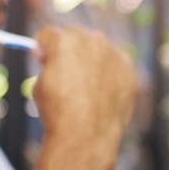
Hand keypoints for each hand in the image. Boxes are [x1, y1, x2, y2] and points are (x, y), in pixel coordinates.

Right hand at [32, 27, 136, 154]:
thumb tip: (52, 63)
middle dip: (67, 49)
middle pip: (75, 35)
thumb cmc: (57, 112)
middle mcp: (91, 41)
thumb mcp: (39, 85)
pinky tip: (100, 93)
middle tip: (63, 69)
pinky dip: (108, 73)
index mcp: (64, 41)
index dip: (42, 47)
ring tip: (84, 85)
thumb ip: (48, 67)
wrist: (85, 135)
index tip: (41, 59)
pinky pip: (115, 64)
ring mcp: (113, 54)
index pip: (49, 34)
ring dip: (89, 59)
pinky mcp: (129, 69)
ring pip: (97, 49)